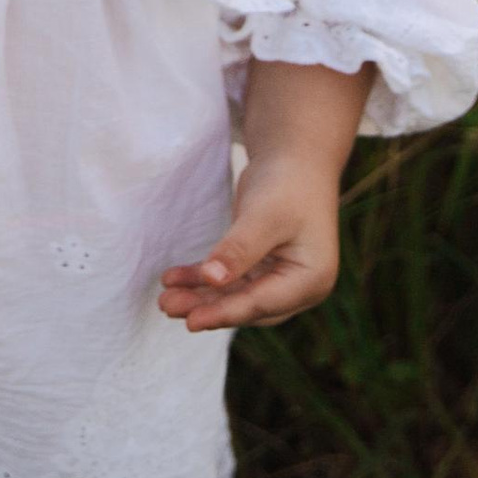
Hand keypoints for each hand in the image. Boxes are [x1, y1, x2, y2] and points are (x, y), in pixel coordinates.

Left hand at [158, 58, 369, 332]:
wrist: (296, 155)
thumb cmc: (287, 181)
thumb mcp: (263, 215)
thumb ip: (238, 250)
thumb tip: (211, 280)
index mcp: (312, 279)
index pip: (261, 304)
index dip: (224, 313)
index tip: (190, 321)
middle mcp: (300, 286)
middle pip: (247, 305)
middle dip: (207, 307)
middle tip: (166, 306)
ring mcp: (282, 278)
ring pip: (235, 295)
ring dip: (201, 297)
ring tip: (165, 299)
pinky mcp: (263, 267)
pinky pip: (230, 280)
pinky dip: (203, 279)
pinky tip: (175, 277)